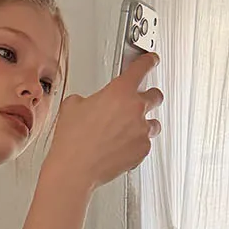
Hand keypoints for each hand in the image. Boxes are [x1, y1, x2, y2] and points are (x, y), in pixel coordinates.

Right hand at [49, 56, 163, 195]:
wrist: (75, 169)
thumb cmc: (73, 139)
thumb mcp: (73, 105)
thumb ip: (90, 98)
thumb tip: (91, 104)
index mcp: (120, 91)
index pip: (141, 68)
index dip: (148, 61)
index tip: (152, 60)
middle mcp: (136, 109)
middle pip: (155, 95)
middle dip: (148, 96)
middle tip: (138, 100)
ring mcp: (141, 131)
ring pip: (153, 122)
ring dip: (144, 123)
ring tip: (127, 130)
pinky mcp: (142, 150)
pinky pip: (146, 142)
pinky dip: (137, 143)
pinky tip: (121, 146)